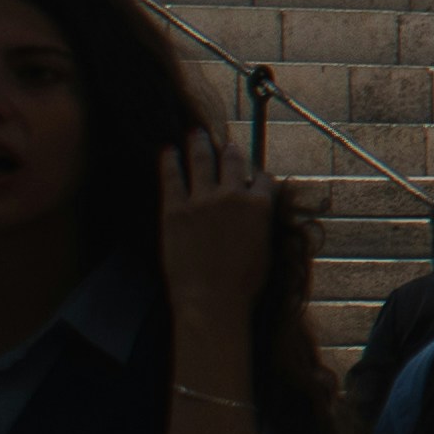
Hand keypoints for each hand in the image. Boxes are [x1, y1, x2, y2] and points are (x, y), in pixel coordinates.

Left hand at [151, 131, 275, 329]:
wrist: (211, 300)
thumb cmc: (244, 283)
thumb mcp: (266, 248)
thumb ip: (263, 222)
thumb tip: (261, 211)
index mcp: (259, 205)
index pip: (261, 178)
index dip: (256, 173)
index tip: (250, 172)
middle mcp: (232, 195)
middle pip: (232, 162)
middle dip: (230, 150)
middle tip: (225, 143)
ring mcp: (202, 200)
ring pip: (202, 162)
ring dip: (199, 145)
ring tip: (196, 133)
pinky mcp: (175, 209)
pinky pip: (172, 178)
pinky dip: (169, 162)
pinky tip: (167, 151)